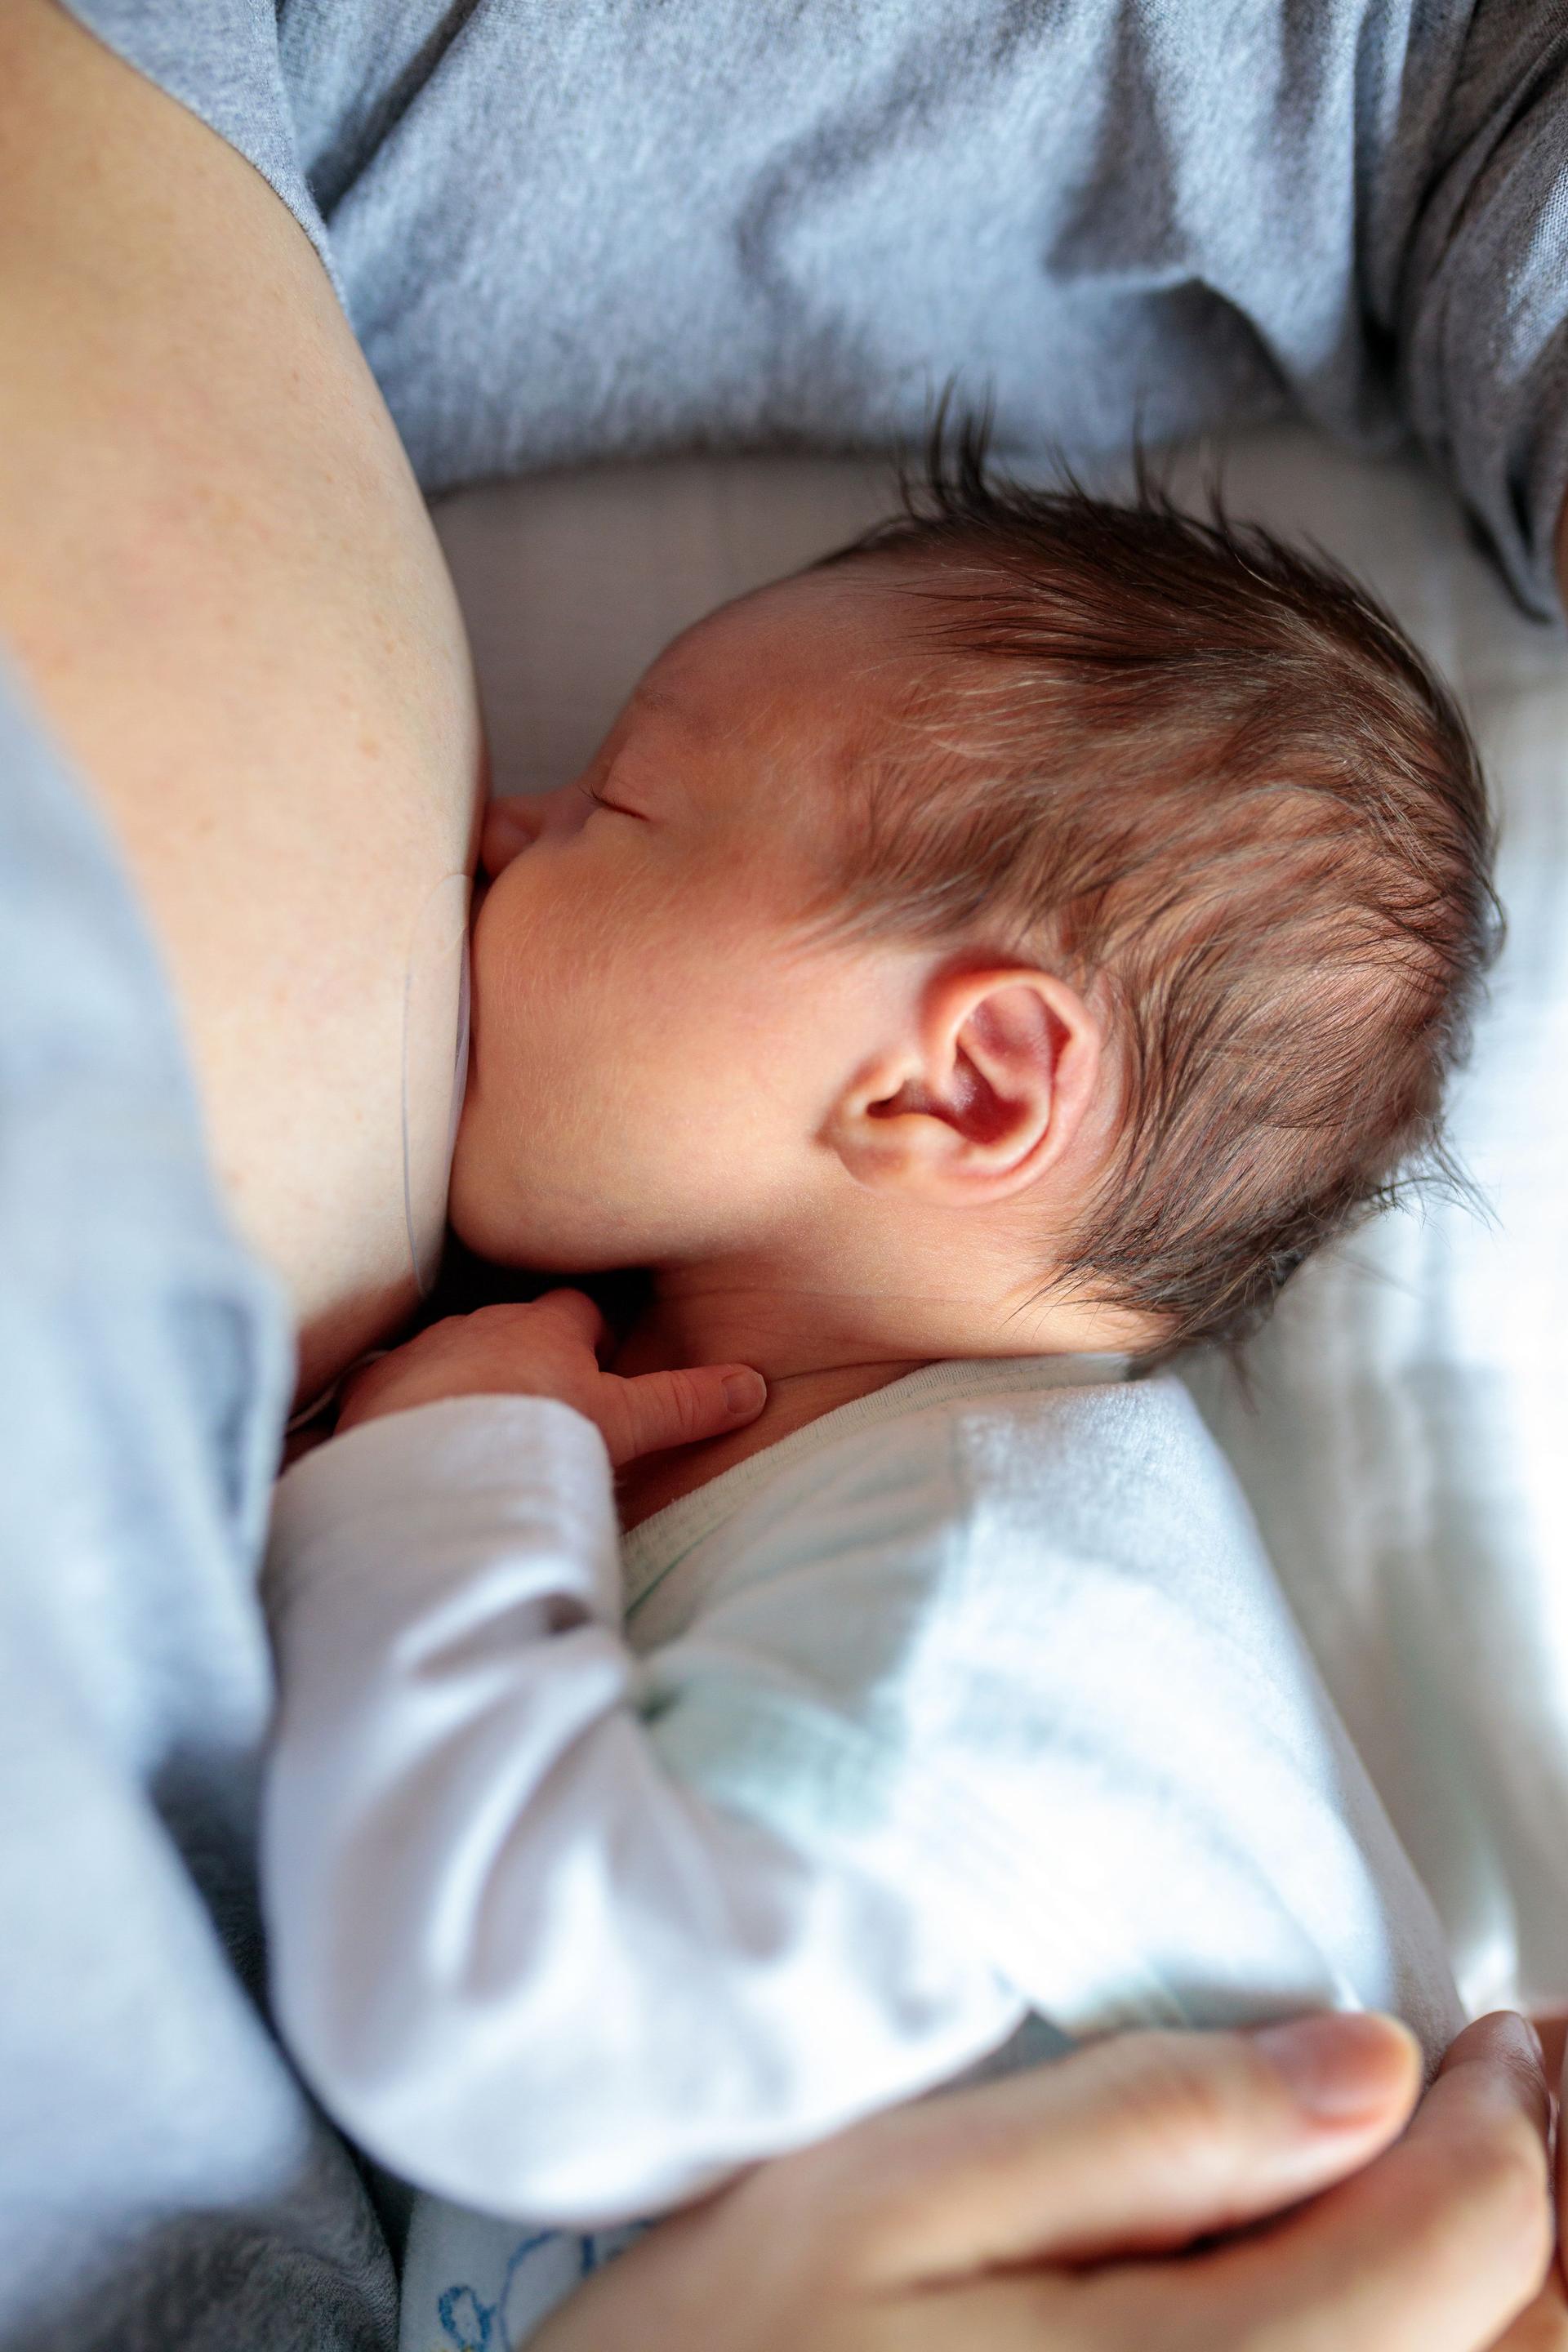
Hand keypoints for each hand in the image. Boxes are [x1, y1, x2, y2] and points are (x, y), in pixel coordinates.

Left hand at [335, 1289, 766, 1467]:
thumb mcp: (624, 1423)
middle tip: (541, 1411)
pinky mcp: (373, 1389)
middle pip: (512, 1329)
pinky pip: (392, 1386)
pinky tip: (408, 1443)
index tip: (600, 1371)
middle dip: (525, 1359)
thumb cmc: (535, 1433)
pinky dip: (404, 1408)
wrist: (429, 1463)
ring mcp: (423, 1351)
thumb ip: (685, 1403)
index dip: (591, 1338)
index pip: (578, 1310)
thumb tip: (753, 1385)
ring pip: (453, 1355)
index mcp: (547, 1325)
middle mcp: (481, 1322)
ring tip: (477, 1432)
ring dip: (466, 1382)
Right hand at [532, 2012, 1560, 2351]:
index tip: (1484, 2026)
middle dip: (1552, 2196)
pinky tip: (1411, 2278)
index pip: (1467, 2242)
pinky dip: (1458, 2343)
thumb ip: (1146, 2130)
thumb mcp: (897, 2196)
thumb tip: (1371, 2067)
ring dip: (1523, 2280)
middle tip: (1532, 2081)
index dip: (1504, 2106)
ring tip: (1486, 2173)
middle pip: (1521, 2349)